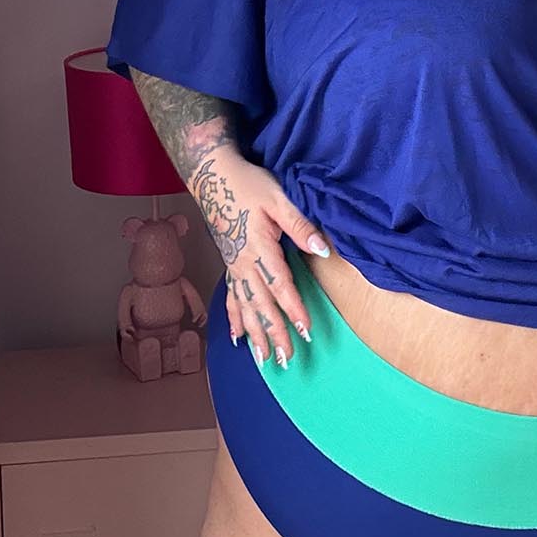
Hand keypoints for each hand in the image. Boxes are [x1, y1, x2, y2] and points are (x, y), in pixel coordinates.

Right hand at [190, 152, 331, 368]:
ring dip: (255, 334)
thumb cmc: (248, 185)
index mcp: (260, 248)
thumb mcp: (278, 199)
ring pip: (245, 307)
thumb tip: (323, 249)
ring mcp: (234, 266)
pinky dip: (234, 318)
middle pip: (262, 304)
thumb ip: (300, 226)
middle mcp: (244, 263)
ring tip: (263, 360)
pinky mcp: (229, 264)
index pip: (281, 286)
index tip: (305, 332)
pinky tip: (238, 337)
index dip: (293, 310)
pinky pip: (230, 297)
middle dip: (275, 333)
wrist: (213, 176)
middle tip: (286, 359)